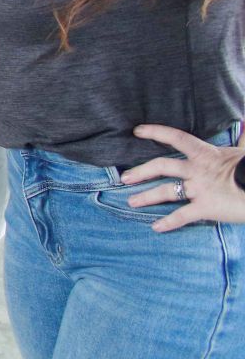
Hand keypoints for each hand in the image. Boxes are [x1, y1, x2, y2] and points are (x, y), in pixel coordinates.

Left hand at [122, 123, 244, 230]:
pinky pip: (182, 216)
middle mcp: (198, 169)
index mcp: (206, 153)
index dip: (155, 132)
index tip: (137, 131)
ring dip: (146, 197)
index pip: (176, 137)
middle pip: (161, 165)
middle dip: (141, 171)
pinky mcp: (206, 207)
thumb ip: (228, 151)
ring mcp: (200, 189)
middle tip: (124, 177)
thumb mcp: (240, 154)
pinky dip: (168, 223)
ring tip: (131, 202)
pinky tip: (156, 228)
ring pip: (165, 191)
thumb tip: (236, 139)